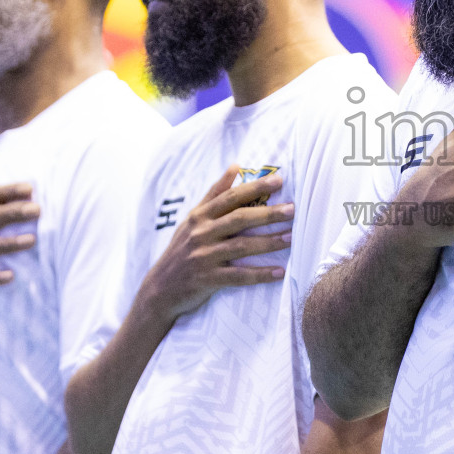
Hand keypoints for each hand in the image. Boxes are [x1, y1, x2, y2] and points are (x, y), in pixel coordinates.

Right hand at [135, 166, 293, 324]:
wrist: (160, 288)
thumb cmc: (182, 248)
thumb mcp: (193, 218)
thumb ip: (215, 193)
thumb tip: (236, 165)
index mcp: (199, 216)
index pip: (230, 197)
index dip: (255, 187)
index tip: (278, 180)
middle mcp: (201, 233)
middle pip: (239, 219)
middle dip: (268, 213)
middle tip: (292, 209)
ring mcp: (204, 257)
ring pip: (242, 246)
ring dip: (269, 242)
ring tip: (291, 238)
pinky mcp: (208, 280)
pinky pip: (239, 276)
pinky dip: (260, 274)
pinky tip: (279, 272)